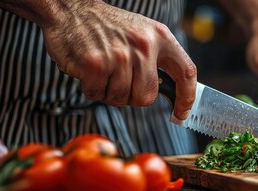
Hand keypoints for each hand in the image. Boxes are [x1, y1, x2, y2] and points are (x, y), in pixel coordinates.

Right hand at [41, 1, 195, 119]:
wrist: (71, 10)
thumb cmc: (108, 27)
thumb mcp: (143, 34)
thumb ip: (158, 60)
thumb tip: (172, 92)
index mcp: (161, 37)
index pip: (186, 72)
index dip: (187, 97)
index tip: (182, 113)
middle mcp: (144, 45)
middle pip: (146, 96)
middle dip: (131, 96)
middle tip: (119, 79)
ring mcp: (119, 55)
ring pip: (120, 98)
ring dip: (108, 91)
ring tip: (103, 70)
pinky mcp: (95, 63)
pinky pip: (97, 94)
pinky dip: (91, 89)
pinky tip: (89, 70)